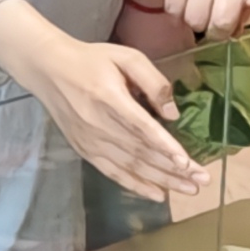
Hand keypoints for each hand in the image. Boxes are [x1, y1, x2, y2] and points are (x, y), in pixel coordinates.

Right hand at [0, 0, 208, 208]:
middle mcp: (99, 124)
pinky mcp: (85, 150)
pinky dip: (135, 185)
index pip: (141, 127)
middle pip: (141, 151)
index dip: (164, 146)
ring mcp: (90, 140)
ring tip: (188, 189)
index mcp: (109, 98)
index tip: (187, 162)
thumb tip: (173, 114)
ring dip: (161, 180)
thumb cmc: (91, 60)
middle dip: (173, 168)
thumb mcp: (126, 56)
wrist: (48, 69)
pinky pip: (113, 172)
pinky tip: (156, 194)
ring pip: (131, 165)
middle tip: (202, 180)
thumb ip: (152, 81)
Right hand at [147, 0, 249, 40]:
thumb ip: (249, 0)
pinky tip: (182, 0)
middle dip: (215, 30)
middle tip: (213, 20)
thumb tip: (233, 32)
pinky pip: (174, 11)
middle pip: (221, 25)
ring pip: (194, 21)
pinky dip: (175, 13)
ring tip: (198, 5)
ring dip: (193, 20)